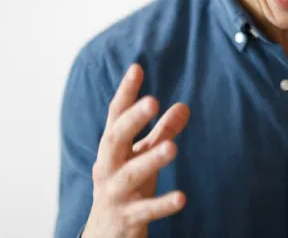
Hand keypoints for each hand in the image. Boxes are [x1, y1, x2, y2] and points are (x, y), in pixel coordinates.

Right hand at [83, 64, 189, 237]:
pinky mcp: (125, 219)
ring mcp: (114, 194)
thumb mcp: (142, 158)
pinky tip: (182, 197)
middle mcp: (107, 168)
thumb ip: (161, 133)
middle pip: (114, 140)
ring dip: (150, 160)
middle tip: (153, 101)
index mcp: (112, 150)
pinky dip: (162, 204)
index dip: (126, 93)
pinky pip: (144, 211)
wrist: (103, 237)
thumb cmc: (125, 189)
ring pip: (128, 175)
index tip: (136, 67)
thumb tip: (184, 106)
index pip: (115, 117)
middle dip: (132, 120)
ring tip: (173, 148)